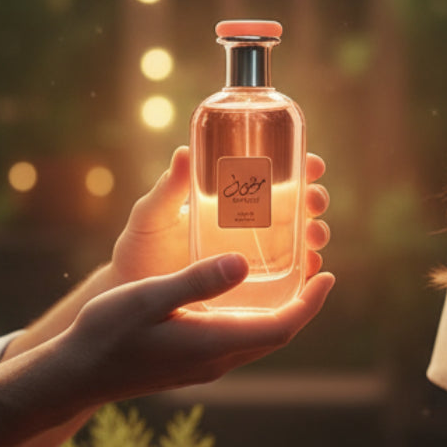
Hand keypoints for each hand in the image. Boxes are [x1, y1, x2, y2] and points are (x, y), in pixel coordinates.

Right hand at [61, 254, 335, 402]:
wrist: (76, 374)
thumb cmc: (106, 332)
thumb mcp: (149, 297)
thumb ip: (197, 281)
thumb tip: (244, 264)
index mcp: (213, 344)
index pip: (281, 327)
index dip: (311, 303)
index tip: (328, 275)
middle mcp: (216, 360)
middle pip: (276, 335)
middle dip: (302, 304)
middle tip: (315, 269)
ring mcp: (204, 366)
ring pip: (257, 339)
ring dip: (280, 312)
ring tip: (290, 278)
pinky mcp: (191, 364)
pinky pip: (238, 341)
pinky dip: (254, 317)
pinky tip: (243, 295)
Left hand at [109, 146, 331, 284]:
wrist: (132, 294)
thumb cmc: (140, 248)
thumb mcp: (152, 215)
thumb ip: (167, 189)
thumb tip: (185, 153)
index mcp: (229, 199)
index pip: (273, 176)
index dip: (299, 167)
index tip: (313, 164)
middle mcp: (247, 224)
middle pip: (295, 206)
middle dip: (315, 201)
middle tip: (314, 202)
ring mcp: (252, 256)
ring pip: (298, 240)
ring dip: (315, 235)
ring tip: (313, 237)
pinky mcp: (252, 287)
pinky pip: (288, 279)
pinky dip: (305, 273)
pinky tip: (309, 270)